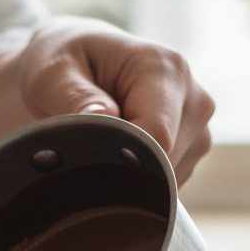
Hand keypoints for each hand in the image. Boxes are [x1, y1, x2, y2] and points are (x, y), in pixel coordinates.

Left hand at [0, 17, 213, 183]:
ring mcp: (197, 126)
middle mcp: (192, 96)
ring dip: (130, 179)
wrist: (74, 64)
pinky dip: (139, 183)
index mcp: (163, 69)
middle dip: (123, 172)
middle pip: (165, 164)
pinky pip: (169, 185)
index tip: (88, 168)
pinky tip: (117, 159)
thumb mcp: (52, 75)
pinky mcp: (192, 149)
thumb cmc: (62, 66)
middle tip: (84, 157)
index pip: (158, 138)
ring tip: (100, 152)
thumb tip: (103, 118)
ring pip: (169, 180)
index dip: (123, 163)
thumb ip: (75, 97)